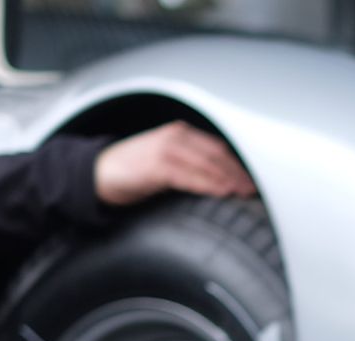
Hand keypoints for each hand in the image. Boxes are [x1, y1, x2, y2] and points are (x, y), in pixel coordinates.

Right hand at [94, 121, 255, 206]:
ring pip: (206, 164)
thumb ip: (192, 165)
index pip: (218, 147)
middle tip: (256, 189)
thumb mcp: (168, 162)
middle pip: (217, 154)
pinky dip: (208, 184)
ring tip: (245, 192)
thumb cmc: (135, 170)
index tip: (256, 179)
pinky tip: (222, 192)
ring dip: (228, 179)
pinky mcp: (156, 166)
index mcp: (181, 134)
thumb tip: (223, 181)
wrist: (98, 173)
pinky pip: (189, 176)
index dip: (238, 163)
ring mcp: (166, 150)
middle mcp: (176, 136)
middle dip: (239, 172)